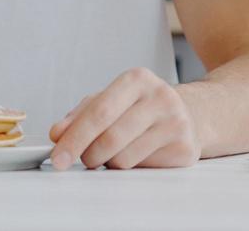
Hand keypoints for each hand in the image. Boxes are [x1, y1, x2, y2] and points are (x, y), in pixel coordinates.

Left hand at [47, 67, 199, 169]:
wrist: (191, 114)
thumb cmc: (141, 108)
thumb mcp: (110, 100)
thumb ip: (81, 115)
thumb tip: (58, 133)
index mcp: (137, 79)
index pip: (99, 112)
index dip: (74, 138)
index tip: (57, 158)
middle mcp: (160, 97)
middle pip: (110, 138)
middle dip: (88, 155)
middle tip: (85, 158)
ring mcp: (176, 122)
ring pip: (123, 158)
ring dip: (109, 162)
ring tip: (116, 152)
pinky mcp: (185, 148)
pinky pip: (141, 169)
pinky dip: (130, 168)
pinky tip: (137, 154)